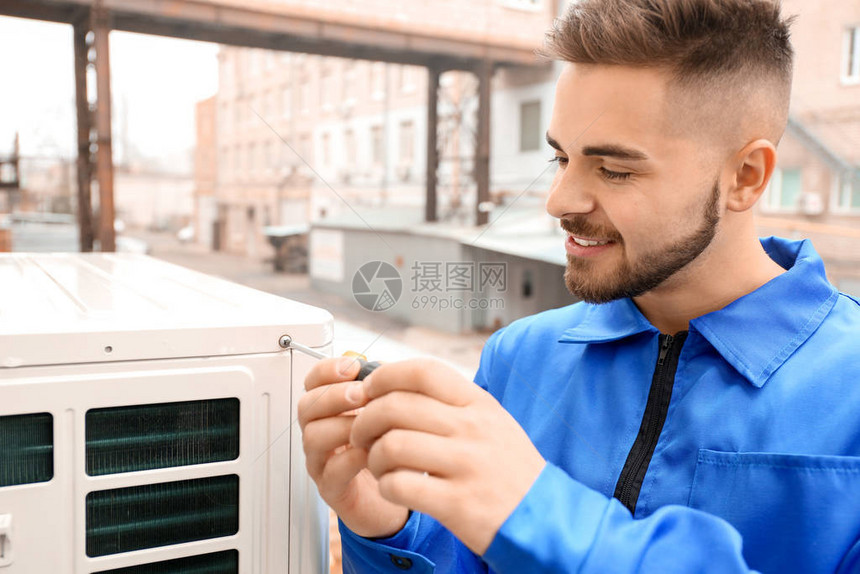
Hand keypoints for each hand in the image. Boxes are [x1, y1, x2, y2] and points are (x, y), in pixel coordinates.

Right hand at [298, 357, 409, 537]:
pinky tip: (372, 451)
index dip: (326, 371)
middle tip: (360, 394)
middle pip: (306, 406)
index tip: (352, 367)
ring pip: (313, 437)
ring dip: (342, 425)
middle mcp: (320, 434)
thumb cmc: (388, 451)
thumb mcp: (387, 413)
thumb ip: (382, 389)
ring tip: (369, 424)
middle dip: (333, 395)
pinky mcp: (332, 489)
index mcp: (330, 411)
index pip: (313, 382)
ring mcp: (322, 462)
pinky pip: (331, 470)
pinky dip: (351, 458)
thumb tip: (384, 367)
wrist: (395, 496)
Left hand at [349, 358, 545, 554]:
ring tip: (379, 466)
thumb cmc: (508, 469)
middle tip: (361, 435)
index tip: (368, 390)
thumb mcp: (492, 422)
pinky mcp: (457, 503)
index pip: (423, 372)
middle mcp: (473, 429)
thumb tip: (397, 383)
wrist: (543, 518)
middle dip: (365, 420)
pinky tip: (394, 488)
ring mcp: (466, 465)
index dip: (385, 376)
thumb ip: (452, 402)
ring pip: (391, 445)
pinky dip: (386, 487)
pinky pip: (399, 485)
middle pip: (396, 406)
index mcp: (478, 404)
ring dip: (373, 457)